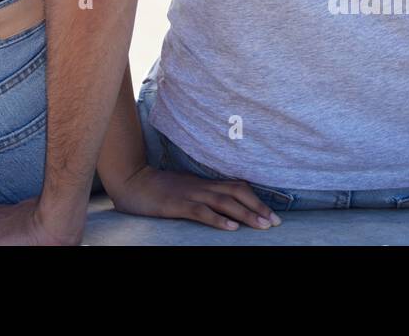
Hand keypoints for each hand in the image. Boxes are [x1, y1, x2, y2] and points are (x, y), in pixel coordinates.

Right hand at [109, 164, 279, 230]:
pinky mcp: (177, 204)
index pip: (237, 186)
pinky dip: (218, 219)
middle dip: (259, 207)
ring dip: (246, 214)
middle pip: (237, 192)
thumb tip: (222, 207)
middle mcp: (201, 186)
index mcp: (204, 183)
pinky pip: (201, 211)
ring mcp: (190, 194)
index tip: (274, 214)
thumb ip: (202, 195)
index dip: (257, 199)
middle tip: (276, 222)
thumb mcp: (184, 189)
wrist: (132, 180)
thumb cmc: (158, 188)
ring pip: (224, 202)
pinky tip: (230, 228)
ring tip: (263, 226)